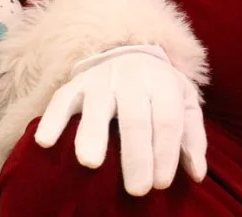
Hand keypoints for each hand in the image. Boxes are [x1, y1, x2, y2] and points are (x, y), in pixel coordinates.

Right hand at [34, 44, 206, 195]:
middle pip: (135, 118)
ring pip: (96, 106)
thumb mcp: (184, 102)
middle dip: (137, 155)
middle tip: (137, 190)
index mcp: (162, 83)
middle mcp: (131, 78)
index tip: (161, 184)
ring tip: (90, 164)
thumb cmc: (159, 89)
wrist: (128, 51)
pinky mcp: (75, 84)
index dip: (166, 151)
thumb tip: (197, 173)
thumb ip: (192, 137)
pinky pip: (61, 100)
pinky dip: (52, 119)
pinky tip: (44, 142)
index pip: (166, 119)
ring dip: (92, 134)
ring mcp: (100, 80)